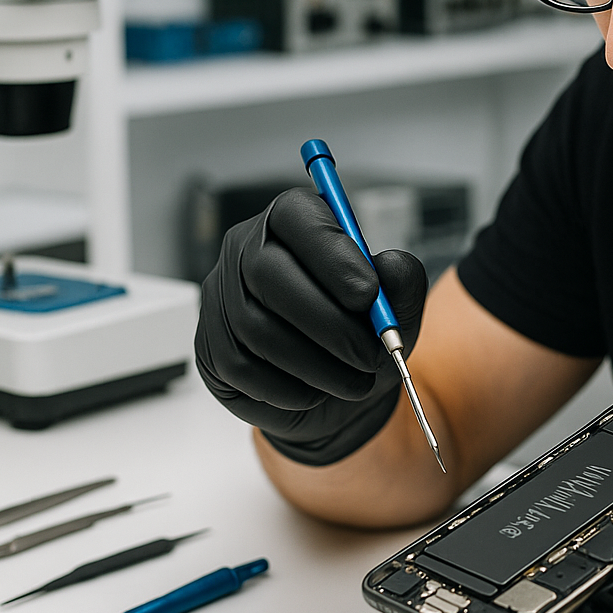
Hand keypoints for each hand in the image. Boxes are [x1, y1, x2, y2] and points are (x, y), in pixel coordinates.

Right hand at [195, 188, 428, 464]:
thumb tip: (390, 265)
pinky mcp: (209, 348)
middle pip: (267, 272)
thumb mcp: (397, 311)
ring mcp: (219, 299)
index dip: (332, 254)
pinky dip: (290, 389)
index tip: (368, 294)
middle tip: (370, 354)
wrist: (337, 396)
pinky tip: (317, 392)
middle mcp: (245, 251)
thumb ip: (402, 283)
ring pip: (257, 328)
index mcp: (292, 223)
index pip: (296, 215)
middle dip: (328, 321)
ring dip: (317, 364)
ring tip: (355, 381)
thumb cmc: (361, 338)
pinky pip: (243, 368)